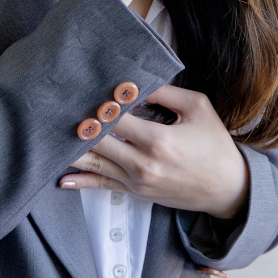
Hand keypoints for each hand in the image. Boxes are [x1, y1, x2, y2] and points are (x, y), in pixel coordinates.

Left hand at [58, 85, 248, 219]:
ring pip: (94, 163)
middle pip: (98, 141)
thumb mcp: (198, 108)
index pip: (115, 117)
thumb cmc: (215, 145)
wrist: (228, 188)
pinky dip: (81, 181)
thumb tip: (135, 84)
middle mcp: (143, 163)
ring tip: (50, 136)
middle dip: (79, 123)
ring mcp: (137, 181)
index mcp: (157, 140)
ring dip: (72, 150)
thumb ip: (165, 93)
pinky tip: (61, 178)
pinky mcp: (136, 192)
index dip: (100, 103)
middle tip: (58, 107)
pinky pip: (102, 186)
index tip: (86, 89)